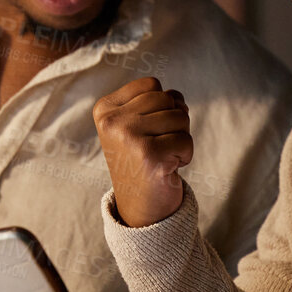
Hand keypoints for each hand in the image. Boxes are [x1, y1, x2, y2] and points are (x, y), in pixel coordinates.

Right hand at [93, 77, 191, 226]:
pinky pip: (186, 140)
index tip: (147, 131)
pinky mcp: (149, 156)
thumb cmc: (143, 159)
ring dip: (180, 138)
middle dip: (173, 122)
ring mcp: (129, 138)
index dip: (161, 105)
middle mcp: (112, 122)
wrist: (140, 206)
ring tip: (162, 155)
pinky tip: (168, 168)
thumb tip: (179, 101)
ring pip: (180, 117)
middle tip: (157, 146)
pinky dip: (185, 155)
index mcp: (105, 109)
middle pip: (167, 99)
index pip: (152, 84)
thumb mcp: (140, 123)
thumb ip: (158, 101)